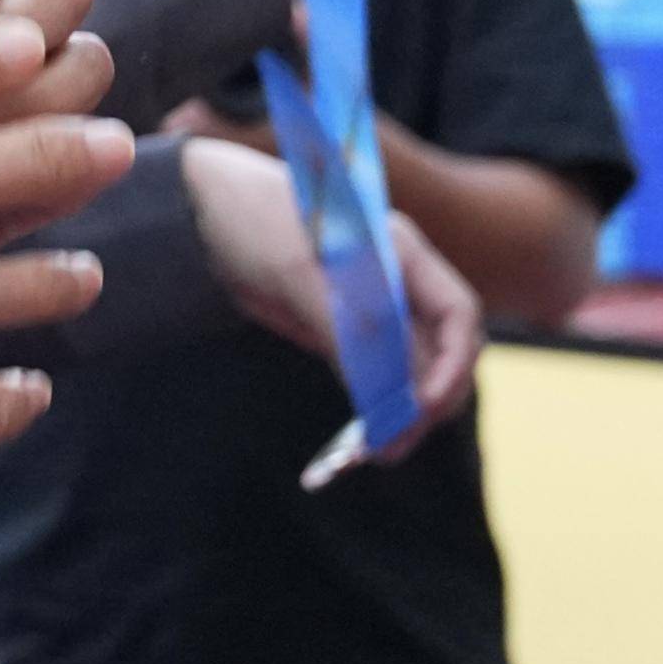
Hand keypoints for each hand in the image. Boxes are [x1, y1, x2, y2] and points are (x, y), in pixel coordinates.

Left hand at [179, 140, 486, 421]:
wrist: (205, 210)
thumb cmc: (254, 219)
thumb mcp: (295, 271)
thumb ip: (338, 325)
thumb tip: (376, 393)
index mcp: (403, 253)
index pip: (457, 313)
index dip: (453, 362)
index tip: (426, 403)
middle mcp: (398, 284)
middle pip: (441, 353)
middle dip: (429, 401)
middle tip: (393, 445)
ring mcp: (372, 311)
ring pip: (410, 373)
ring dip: (402, 414)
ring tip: (375, 452)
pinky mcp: (342, 333)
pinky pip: (371, 378)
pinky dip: (371, 409)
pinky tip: (351, 445)